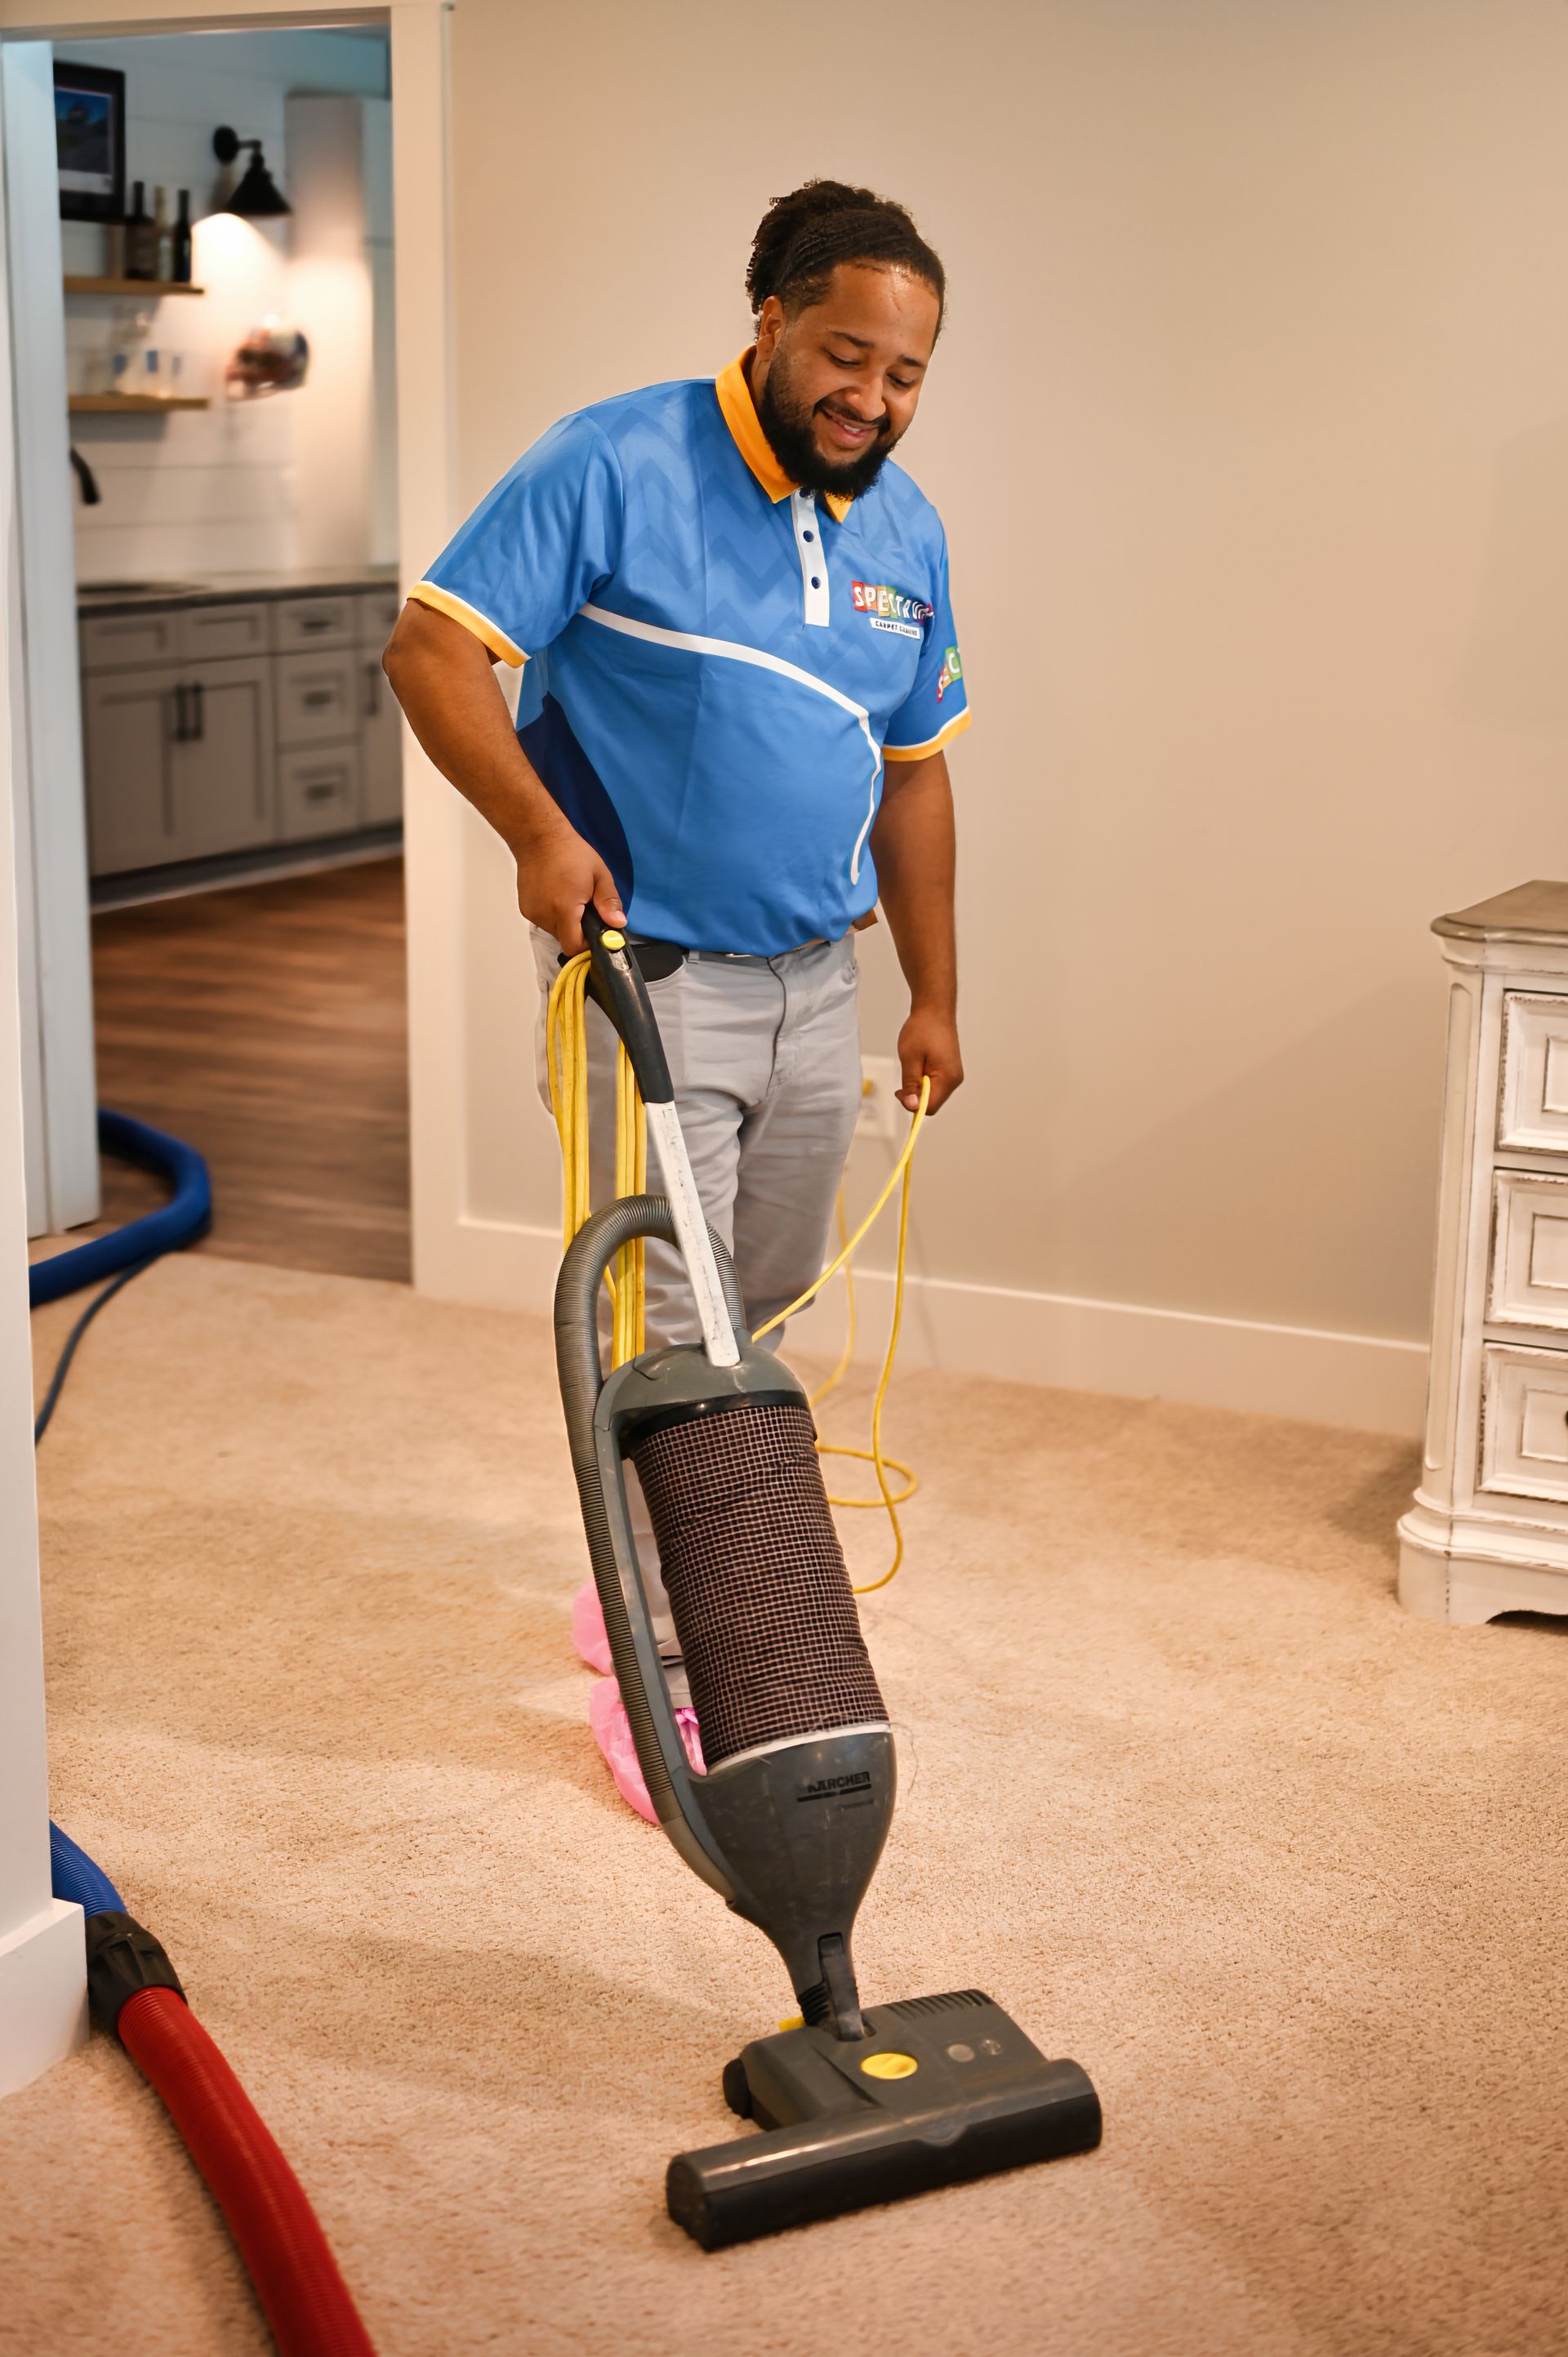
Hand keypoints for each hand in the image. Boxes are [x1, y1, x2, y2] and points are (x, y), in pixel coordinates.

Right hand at [511, 814, 624, 952]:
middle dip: (578, 931)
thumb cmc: (571, 852)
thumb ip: (609, 902)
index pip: (574, 947)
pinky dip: (552, 915)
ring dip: (565, 922)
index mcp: (564, 909)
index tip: (596, 931)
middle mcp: (545, 915)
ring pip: (554, 931)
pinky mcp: (525, 908)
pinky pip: (543, 921)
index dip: (587, 944)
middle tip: (585, 908)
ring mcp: (532, 912)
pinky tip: (556, 895)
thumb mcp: (599, 875)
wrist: (538, 836)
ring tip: (570, 898)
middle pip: (565, 940)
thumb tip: (618, 924)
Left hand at [897, 1008, 962, 1114]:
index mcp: (947, 1078)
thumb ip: (911, 1084)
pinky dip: (923, 1078)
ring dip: (918, 1085)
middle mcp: (954, 1079)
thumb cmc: (923, 1029)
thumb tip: (912, 1106)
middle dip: (915, 1094)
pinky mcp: (950, 1069)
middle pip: (932, 1102)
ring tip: (913, 1064)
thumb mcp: (910, 1058)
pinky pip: (935, 1083)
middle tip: (905, 1075)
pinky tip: (919, 1063)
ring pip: (932, 1093)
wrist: (935, 1009)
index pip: (929, 1107)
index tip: (900, 1091)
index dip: (912, 1104)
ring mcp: (953, 1074)